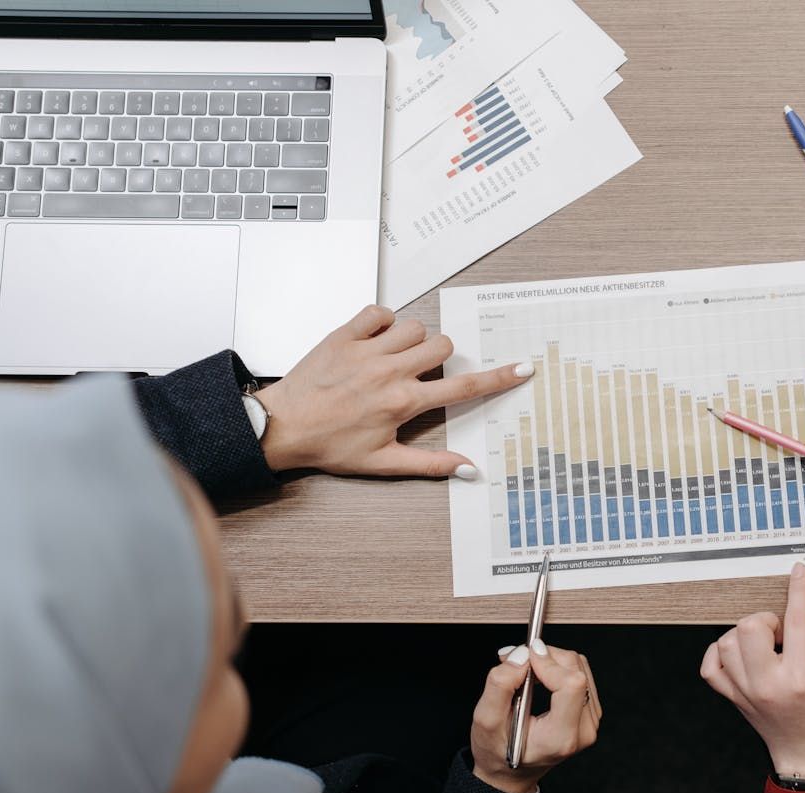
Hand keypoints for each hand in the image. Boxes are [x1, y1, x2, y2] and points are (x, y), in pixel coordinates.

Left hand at [255, 305, 532, 476]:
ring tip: (398, 358)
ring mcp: (366, 350)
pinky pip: (379, 312)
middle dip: (442, 358)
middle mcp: (389, 372)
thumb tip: (469, 469)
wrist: (282, 427)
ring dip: (415, 340)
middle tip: (424, 373)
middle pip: (443, 346)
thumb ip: (430, 464)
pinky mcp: (344, 335)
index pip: (464, 387)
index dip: (498, 378)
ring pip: (415, 327)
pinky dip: (385, 320)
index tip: (522, 368)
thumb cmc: (330, 446)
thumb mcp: (382, 463)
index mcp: (404, 403)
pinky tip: (378, 339)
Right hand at [469, 641, 602, 792]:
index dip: (548, 662)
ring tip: (523, 670)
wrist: (510, 772)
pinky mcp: (590, 711)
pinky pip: (580, 671)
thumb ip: (500, 685)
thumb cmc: (497, 751)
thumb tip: (521, 656)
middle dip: (545, 657)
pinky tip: (538, 676)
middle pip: (576, 671)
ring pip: (579, 666)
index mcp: (560, 737)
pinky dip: (558, 665)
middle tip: (515, 660)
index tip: (524, 656)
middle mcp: (582, 731)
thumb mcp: (485, 721)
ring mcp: (590, 722)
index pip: (572, 684)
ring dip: (550, 659)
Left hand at [701, 564, 804, 782]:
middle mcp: (767, 684)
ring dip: (747, 635)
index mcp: (800, 677)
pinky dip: (721, 653)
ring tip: (768, 648)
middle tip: (785, 635)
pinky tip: (743, 656)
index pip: (797, 620)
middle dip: (769, 620)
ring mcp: (744, 692)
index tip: (799, 572)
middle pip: (750, 626)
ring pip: (727, 641)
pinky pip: (709, 664)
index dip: (799, 590)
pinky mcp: (730, 696)